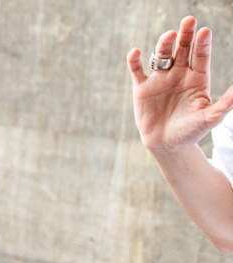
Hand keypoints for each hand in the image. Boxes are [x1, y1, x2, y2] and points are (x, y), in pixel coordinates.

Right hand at [130, 16, 232, 154]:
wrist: (166, 145)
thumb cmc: (191, 132)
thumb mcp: (211, 118)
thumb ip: (226, 103)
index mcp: (197, 78)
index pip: (201, 56)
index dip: (202, 44)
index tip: (205, 32)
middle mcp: (179, 74)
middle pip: (183, 49)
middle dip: (186, 35)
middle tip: (189, 20)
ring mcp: (160, 79)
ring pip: (162, 56)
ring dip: (165, 44)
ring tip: (169, 35)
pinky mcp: (142, 88)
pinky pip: (137, 71)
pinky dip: (134, 61)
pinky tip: (136, 52)